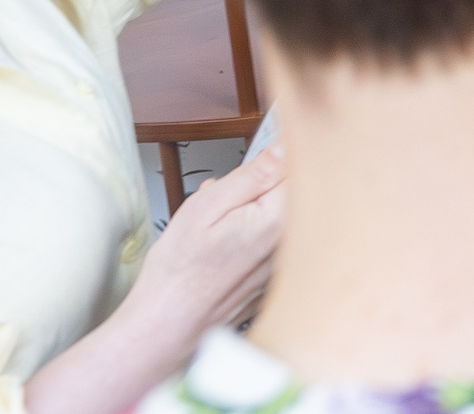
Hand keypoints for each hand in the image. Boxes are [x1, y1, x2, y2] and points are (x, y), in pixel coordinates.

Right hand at [139, 142, 286, 329]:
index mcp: (280, 219)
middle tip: (239, 192)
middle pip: (298, 192)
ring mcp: (288, 263)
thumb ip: (254, 174)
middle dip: (272, 183)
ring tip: (227, 222)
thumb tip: (286, 145)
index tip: (270, 151)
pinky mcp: (279, 277)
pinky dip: (259, 233)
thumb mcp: (206, 207)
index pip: (306, 167)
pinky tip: (230, 243)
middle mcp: (293, 242)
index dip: (286, 154)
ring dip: (262, 209)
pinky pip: (277, 241)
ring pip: (286, 216)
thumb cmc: (179, 272)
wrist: (166, 328)